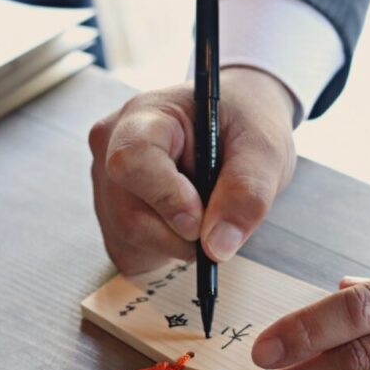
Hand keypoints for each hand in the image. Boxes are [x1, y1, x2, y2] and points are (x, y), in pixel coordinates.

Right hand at [89, 67, 295, 273]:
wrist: (237, 129)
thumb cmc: (245, 126)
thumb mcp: (264, 148)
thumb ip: (248, 191)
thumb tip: (218, 246)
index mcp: (145, 115)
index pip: (132, 160)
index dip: (166, 197)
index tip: (201, 219)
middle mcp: (111, 147)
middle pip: (129, 213)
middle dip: (180, 234)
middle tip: (218, 223)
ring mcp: (105, 184)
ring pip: (128, 238)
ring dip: (176, 244)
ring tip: (206, 214)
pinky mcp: (111, 217)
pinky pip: (129, 254)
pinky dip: (165, 253)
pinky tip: (185, 227)